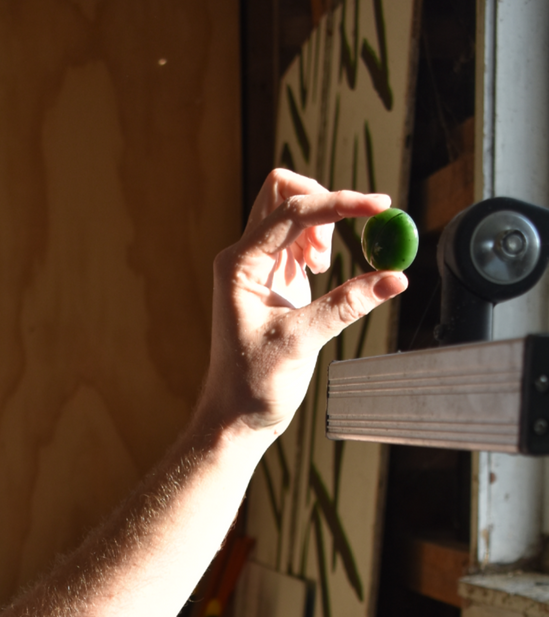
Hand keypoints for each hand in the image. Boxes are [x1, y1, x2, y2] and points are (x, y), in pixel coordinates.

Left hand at [200, 169, 407, 434]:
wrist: (235, 411)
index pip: (291, 212)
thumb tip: (394, 277)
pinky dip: (322, 241)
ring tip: (327, 267)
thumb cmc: (253, 382)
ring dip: (323, 224)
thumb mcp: (302, 342)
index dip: (338, 203)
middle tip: (349, 237)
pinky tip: (325, 271)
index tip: (380, 206)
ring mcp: (258, 265)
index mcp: (239, 264)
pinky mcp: (273, 277)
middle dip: (324, 200)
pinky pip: (299, 238)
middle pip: (282, 192)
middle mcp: (244, 256)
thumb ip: (347, 304)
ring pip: (292, 211)